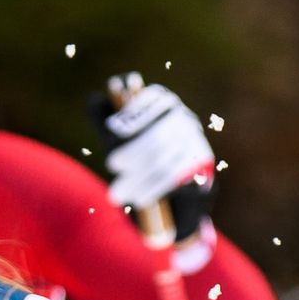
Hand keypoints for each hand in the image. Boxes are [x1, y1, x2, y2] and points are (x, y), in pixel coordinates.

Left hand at [97, 76, 215, 236]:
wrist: (168, 200)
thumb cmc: (136, 158)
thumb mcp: (116, 137)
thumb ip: (102, 116)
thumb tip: (94, 98)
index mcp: (166, 104)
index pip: (154, 99)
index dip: (134, 112)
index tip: (113, 128)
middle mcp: (186, 120)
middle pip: (161, 135)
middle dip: (133, 152)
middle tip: (110, 166)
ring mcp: (198, 146)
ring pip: (168, 161)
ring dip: (139, 178)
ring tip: (117, 193)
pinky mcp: (204, 173)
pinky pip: (179, 181)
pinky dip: (155, 190)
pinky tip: (139, 198)